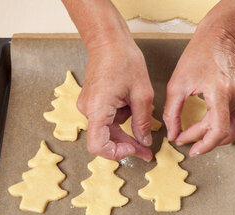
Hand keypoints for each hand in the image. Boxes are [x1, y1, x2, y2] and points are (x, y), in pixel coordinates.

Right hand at [77, 41, 153, 160]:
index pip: (98, 146)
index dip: (116, 153)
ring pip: (108, 129)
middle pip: (105, 139)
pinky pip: (107, 118)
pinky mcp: (93, 102)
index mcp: (97, 108)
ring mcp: (89, 106)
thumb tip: (143, 141)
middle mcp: (88, 109)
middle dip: (128, 145)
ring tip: (142, 113)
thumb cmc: (124, 60)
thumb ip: (142, 121)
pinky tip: (132, 104)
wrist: (109, 41)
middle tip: (147, 151)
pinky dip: (122, 117)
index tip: (134, 149)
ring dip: (127, 128)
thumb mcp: (142, 94)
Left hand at [163, 26, 234, 156]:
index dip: (201, 143)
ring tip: (205, 137)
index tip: (185, 144)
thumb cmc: (196, 58)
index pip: (217, 131)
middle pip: (226, 133)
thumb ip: (172, 113)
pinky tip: (230, 133)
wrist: (217, 41)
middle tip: (187, 137)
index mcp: (220, 92)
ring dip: (222, 139)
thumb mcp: (176, 85)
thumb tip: (173, 134)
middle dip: (204, 140)